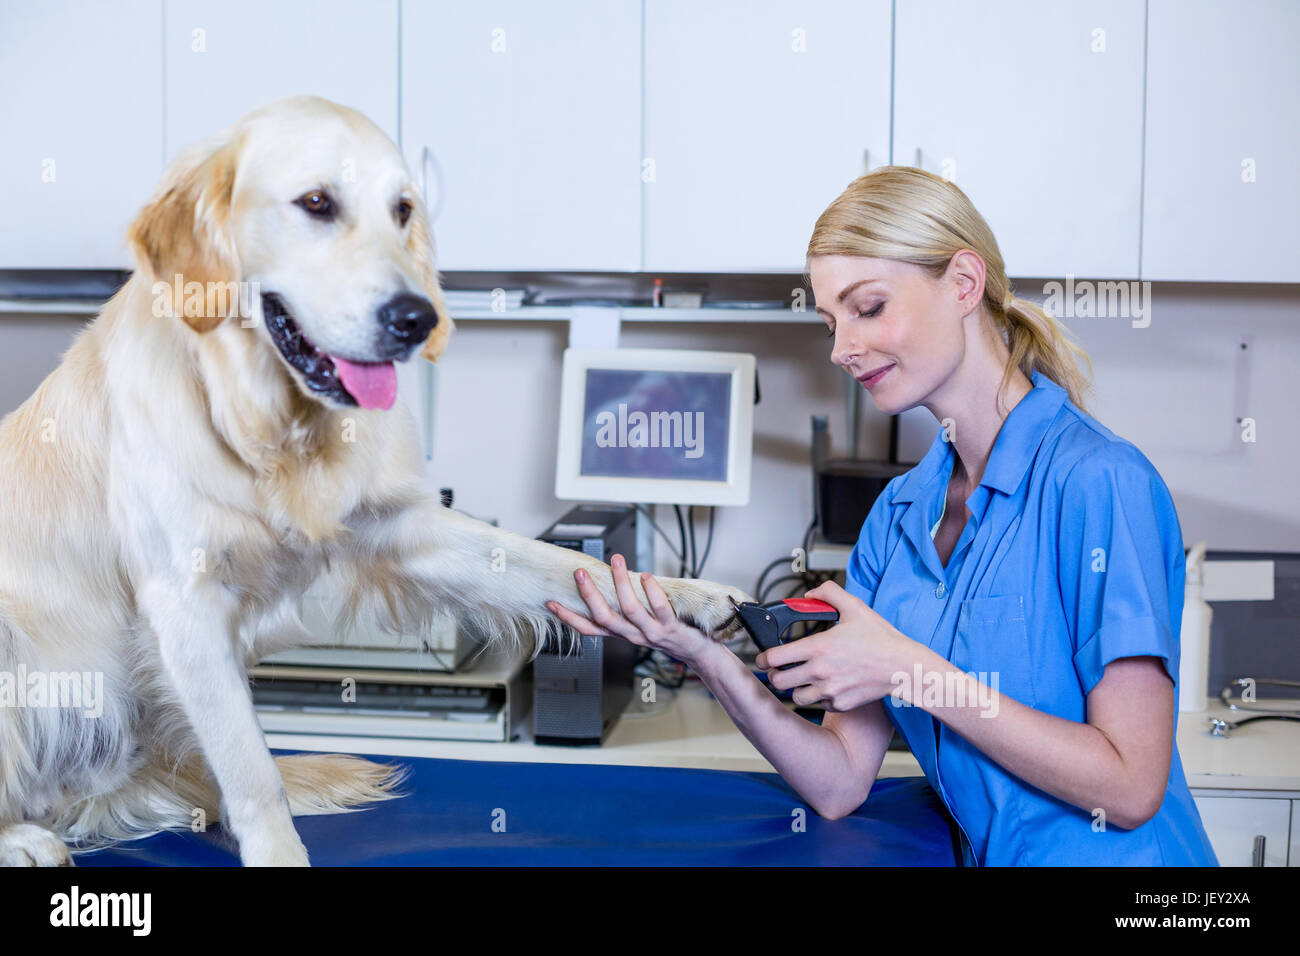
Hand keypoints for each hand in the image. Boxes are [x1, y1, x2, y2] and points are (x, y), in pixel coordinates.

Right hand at [545, 554, 716, 668]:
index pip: (589, 629)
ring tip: (615, 560)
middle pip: (604, 618)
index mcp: (623, 634)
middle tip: (580, 573)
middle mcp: (634, 636)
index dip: (569, 618)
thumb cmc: (670, 635)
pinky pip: (660, 608)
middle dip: (590, 595)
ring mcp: (652, 632)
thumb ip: (626, 610)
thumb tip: (612, 582)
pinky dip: (651, 591)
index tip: (551, 603)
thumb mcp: (641, 627)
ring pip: (630, 610)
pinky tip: (645, 576)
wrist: (699, 653)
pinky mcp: (672, 627)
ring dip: (620, 584)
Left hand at [755, 580, 921, 710]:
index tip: (762, 658)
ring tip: (804, 679)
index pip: (773, 658)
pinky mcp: (839, 704)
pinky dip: (819, 697)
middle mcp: (819, 672)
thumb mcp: (855, 607)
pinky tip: (828, 685)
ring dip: (796, 688)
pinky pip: (819, 704)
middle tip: (780, 670)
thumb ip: (829, 593)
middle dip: (775, 675)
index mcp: (817, 648)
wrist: (903, 667)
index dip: (762, 658)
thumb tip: (810, 595)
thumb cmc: (881, 639)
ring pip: (796, 697)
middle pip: (778, 681)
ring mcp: (829, 691)